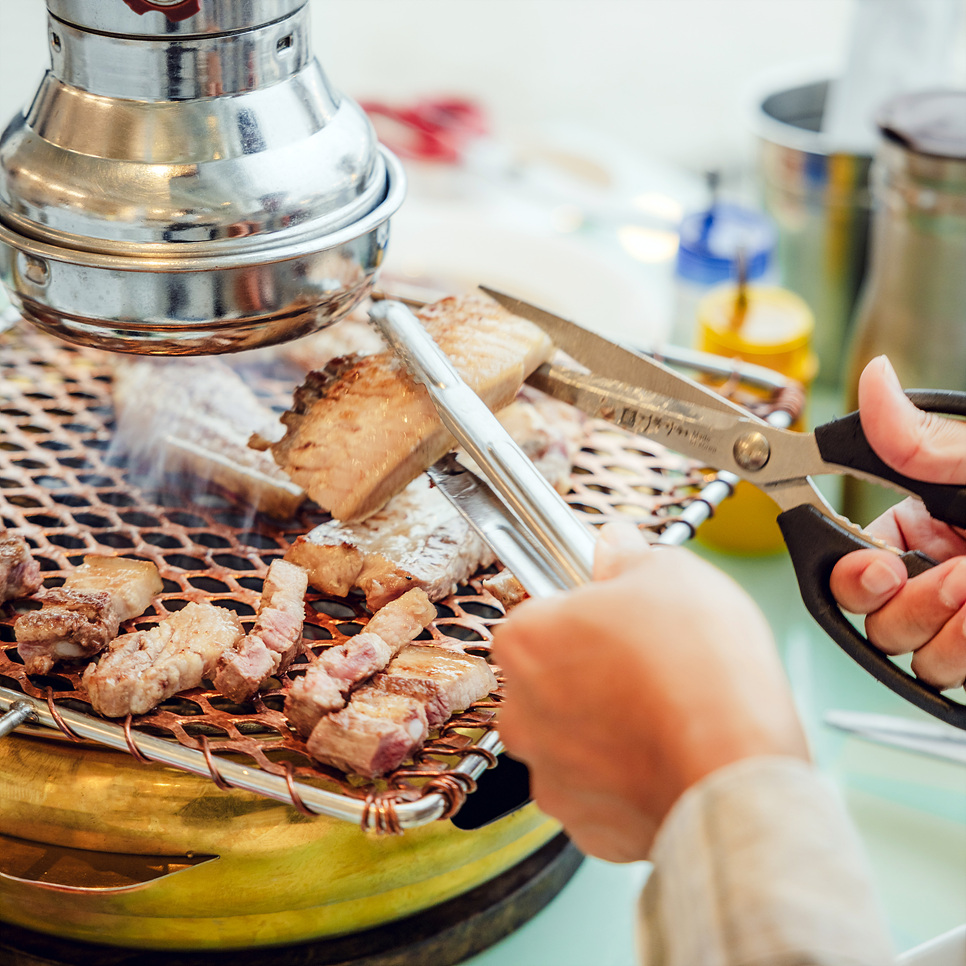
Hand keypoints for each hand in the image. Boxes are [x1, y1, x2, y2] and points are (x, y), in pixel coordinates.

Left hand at [491, 522, 807, 862]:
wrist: (733, 771)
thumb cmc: (699, 672)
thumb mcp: (671, 572)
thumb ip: (628, 555)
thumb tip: (615, 545)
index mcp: (527, 640)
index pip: (540, 613)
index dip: (584, 611)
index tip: (615, 616)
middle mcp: (521, 710)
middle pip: (550, 677)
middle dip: (591, 670)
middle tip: (650, 664)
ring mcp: (549, 771)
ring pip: (572, 737)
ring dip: (606, 726)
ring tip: (666, 714)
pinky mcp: (585, 822)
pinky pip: (599, 789)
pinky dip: (627, 777)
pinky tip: (667, 758)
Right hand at [830, 356, 965, 689]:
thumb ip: (927, 442)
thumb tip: (873, 382)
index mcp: (930, 522)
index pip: (856, 557)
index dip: (855, 572)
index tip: (883, 569)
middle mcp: (944, 571)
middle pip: (878, 617)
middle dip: (915, 606)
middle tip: (959, 582)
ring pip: (917, 656)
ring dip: (952, 634)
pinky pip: (955, 678)